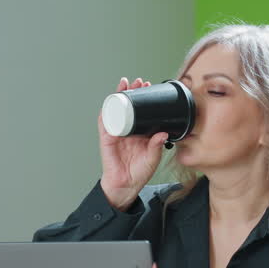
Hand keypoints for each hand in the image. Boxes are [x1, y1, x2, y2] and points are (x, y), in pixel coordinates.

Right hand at [98, 77, 169, 209]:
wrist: (126, 185)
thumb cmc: (139, 172)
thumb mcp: (153, 157)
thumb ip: (157, 145)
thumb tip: (163, 133)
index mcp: (139, 132)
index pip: (141, 110)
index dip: (144, 98)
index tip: (149, 87)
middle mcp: (127, 129)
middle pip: (128, 106)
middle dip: (132, 91)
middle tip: (139, 82)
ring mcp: (116, 133)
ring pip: (116, 110)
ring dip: (118, 96)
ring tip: (124, 85)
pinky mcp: (107, 138)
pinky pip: (104, 123)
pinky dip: (106, 112)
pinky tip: (109, 102)